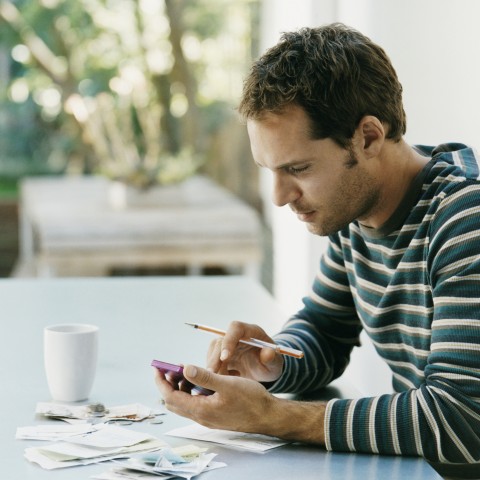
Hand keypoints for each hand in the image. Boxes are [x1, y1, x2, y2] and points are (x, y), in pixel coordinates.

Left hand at [154, 364, 325, 443]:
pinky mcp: (214, 415)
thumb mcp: (227, 384)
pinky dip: (191, 391)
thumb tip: (185, 368)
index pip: (170, 397)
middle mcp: (201, 416)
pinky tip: (200, 380)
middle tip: (168, 368)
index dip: (161, 382)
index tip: (157, 367)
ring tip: (184, 370)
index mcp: (201, 409)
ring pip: (184, 403)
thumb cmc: (250, 399)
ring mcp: (207, 417)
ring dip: (180, 387)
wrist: (267, 415)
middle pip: (174, 402)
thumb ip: (204, 377)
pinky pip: (195, 403)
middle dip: (167, 384)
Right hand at [207, 321, 283, 382]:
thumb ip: (272, 358)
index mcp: (251, 331)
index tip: (225, 357)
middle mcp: (237, 335)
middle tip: (212, 375)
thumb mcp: (276, 363)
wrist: (267, 369)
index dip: (229, 341)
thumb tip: (267, 354)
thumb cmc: (272, 363)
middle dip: (215, 358)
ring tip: (221, 382)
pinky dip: (215, 372)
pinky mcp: (222, 354)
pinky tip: (225, 382)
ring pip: (213, 351)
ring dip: (213, 366)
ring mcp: (228, 344)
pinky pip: (212, 361)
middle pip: (220, 341)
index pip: (236, 328)